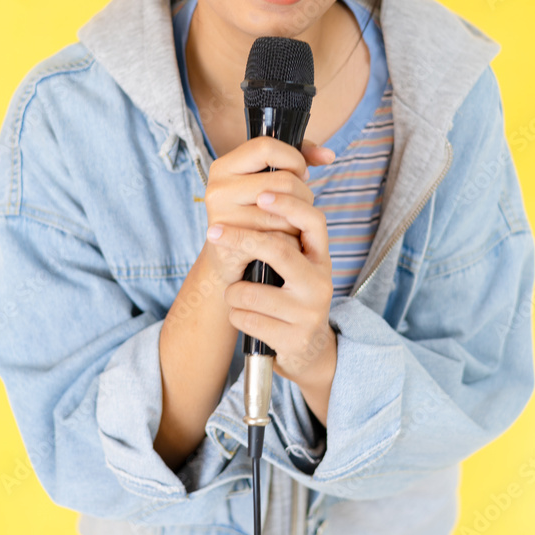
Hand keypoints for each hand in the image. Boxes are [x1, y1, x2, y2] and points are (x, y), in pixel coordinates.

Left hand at [203, 137, 337, 413]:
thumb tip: (263, 186)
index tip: (261, 195)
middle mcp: (321, 281)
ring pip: (250, 290)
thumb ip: (285, 227)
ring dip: (234, 292)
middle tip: (213, 229)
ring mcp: (309, 312)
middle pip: (278, 249)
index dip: (287, 204)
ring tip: (240, 295)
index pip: (312, 219)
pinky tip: (246, 317)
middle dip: (241, 238)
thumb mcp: (299, 260)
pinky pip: (245, 318)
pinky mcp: (292, 339)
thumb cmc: (292, 293)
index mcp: (321, 255)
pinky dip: (236, 314)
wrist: (307, 349)